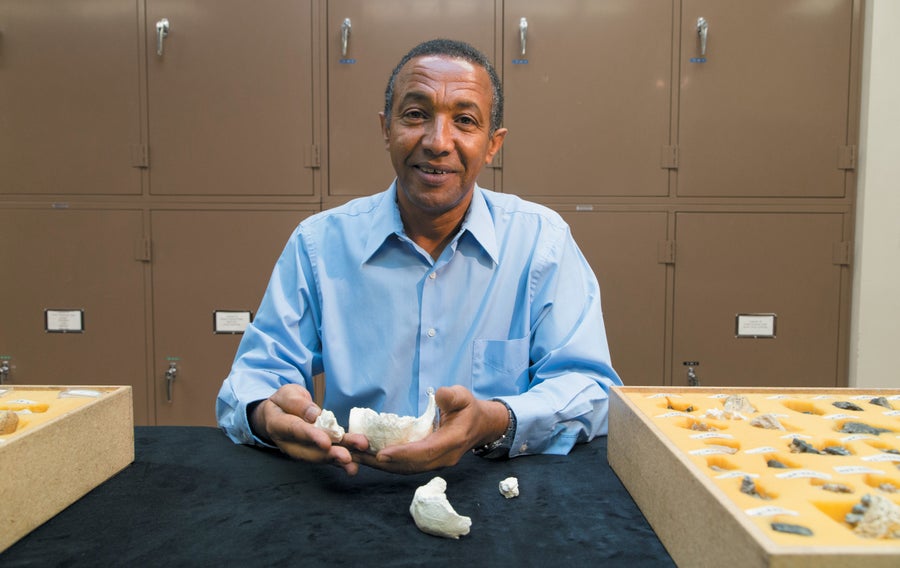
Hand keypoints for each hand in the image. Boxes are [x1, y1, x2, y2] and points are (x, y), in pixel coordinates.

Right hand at [250, 384, 367, 474]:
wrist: (279, 413)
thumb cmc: (283, 402)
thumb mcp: (287, 394)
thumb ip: (298, 403)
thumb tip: (314, 414)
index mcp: (278, 424)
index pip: (295, 430)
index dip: (311, 436)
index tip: (326, 442)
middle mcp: (288, 443)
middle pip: (308, 451)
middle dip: (329, 455)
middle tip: (346, 457)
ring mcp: (300, 451)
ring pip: (319, 457)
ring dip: (337, 460)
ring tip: (352, 464)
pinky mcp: (312, 453)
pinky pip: (326, 458)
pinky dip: (340, 463)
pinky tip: (353, 466)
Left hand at [352, 385, 509, 473]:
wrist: (481, 425)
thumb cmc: (469, 408)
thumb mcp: (463, 396)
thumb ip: (451, 396)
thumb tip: (439, 395)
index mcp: (452, 441)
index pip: (425, 451)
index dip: (403, 454)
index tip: (381, 454)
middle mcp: (444, 457)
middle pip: (411, 466)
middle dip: (384, 463)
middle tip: (358, 457)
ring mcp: (437, 462)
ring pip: (407, 469)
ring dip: (382, 466)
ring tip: (358, 459)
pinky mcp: (430, 462)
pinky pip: (408, 466)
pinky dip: (389, 463)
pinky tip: (372, 458)